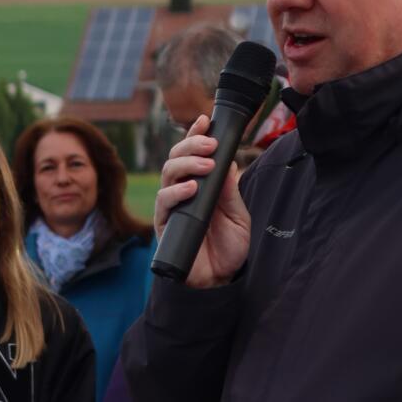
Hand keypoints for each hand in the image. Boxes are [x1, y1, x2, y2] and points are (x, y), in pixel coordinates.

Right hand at [155, 114, 250, 287]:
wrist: (221, 281)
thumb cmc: (229, 247)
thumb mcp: (237, 214)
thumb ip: (230, 190)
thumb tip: (228, 160)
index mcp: (201, 185)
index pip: (194, 154)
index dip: (196, 135)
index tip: (205, 120)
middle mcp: (183, 192)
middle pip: (176, 158)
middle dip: (191, 146)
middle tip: (209, 145)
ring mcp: (172, 207)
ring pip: (167, 175)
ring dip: (186, 165)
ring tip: (204, 165)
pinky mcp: (165, 225)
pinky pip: (164, 202)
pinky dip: (176, 192)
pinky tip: (191, 188)